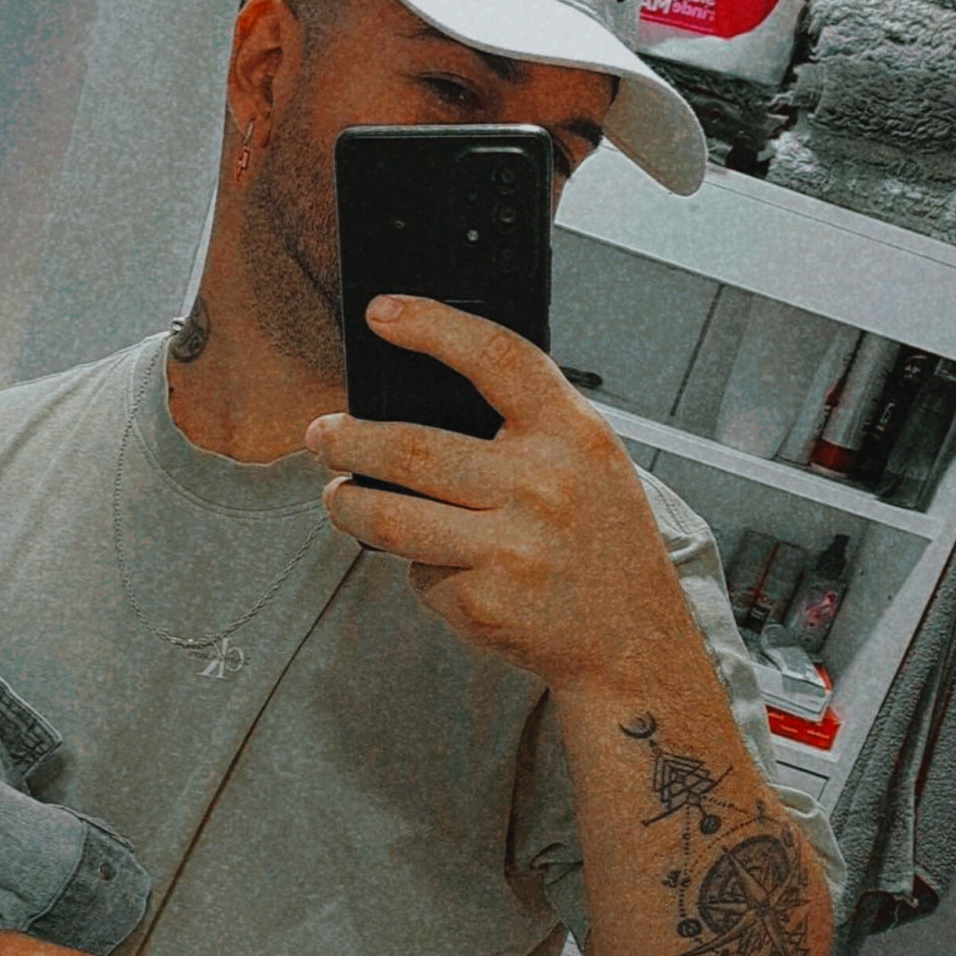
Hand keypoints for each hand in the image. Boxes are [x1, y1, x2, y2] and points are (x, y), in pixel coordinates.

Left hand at [306, 296, 691, 695]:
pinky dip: (419, 567)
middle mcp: (543, 487)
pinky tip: (444, 566)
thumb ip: (526, 426)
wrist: (632, 641)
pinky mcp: (484, 603)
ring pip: (390, 519)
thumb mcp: (590, 462)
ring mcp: (511, 549)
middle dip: (347, 441)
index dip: (433, 327)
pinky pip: (420, 573)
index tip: (382, 314)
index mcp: (572, 436)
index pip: (497, 359)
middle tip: (324, 437)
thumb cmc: (603, 543)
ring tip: (338, 496)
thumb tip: (416, 401)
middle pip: (411, 449)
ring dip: (347, 504)